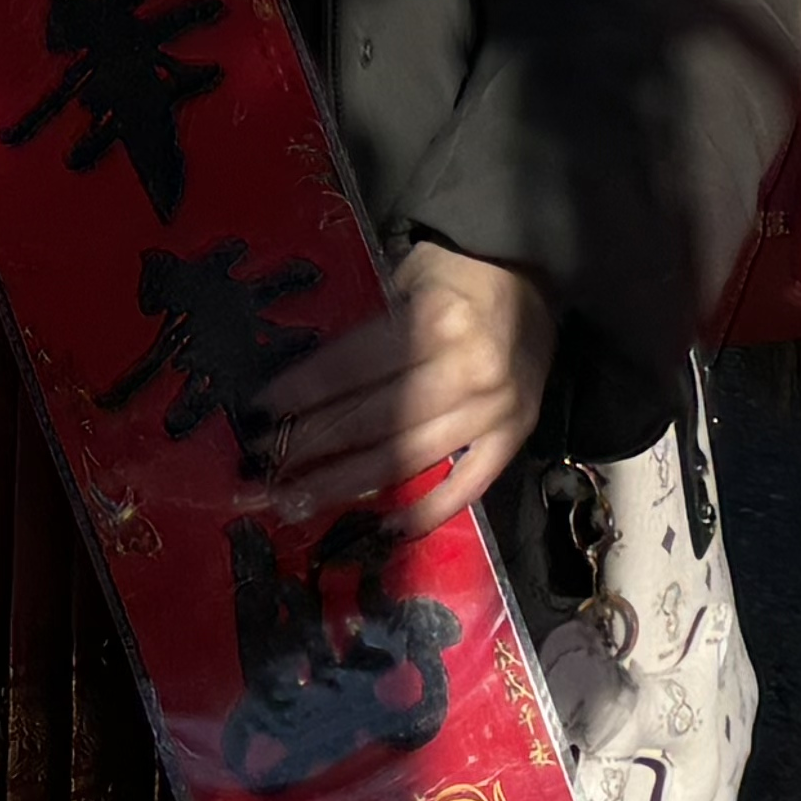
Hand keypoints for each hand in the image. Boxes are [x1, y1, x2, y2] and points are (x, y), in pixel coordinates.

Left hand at [250, 244, 552, 530]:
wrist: (537, 279)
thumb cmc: (460, 275)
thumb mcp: (411, 276)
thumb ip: (373, 329)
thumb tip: (312, 386)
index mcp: (436, 320)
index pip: (356, 365)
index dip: (305, 391)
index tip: (263, 413)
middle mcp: (467, 369)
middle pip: (376, 418)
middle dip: (315, 446)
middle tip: (269, 472)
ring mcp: (494, 410)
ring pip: (410, 457)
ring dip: (351, 483)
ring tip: (303, 501)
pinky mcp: (514, 437)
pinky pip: (470, 485)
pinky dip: (430, 511)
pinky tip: (387, 526)